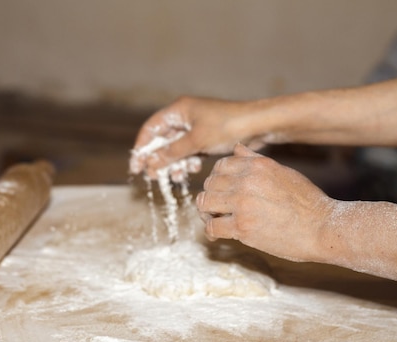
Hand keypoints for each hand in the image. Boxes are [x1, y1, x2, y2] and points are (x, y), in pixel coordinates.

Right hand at [129, 96, 256, 177]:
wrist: (260, 126)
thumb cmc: (228, 127)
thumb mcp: (196, 141)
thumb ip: (171, 153)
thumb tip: (149, 164)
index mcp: (179, 110)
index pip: (151, 128)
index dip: (141, 147)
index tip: (136, 166)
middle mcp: (185, 117)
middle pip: (162, 140)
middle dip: (158, 159)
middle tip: (154, 177)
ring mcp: (196, 127)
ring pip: (176, 148)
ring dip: (174, 163)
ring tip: (176, 177)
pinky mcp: (206, 137)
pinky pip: (189, 151)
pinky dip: (188, 162)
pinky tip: (192, 170)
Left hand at [196, 144, 333, 262]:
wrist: (324, 228)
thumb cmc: (307, 202)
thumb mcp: (283, 172)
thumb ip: (256, 160)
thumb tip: (237, 147)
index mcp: (257, 165)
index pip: (220, 166)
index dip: (217, 179)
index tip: (223, 191)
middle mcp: (247, 181)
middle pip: (209, 184)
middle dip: (211, 196)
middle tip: (219, 208)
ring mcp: (243, 204)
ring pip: (204, 203)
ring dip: (208, 213)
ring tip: (217, 219)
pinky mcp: (242, 227)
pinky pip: (211, 227)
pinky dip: (212, 232)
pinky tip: (220, 234)